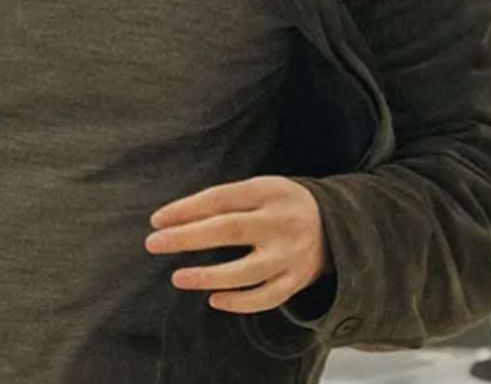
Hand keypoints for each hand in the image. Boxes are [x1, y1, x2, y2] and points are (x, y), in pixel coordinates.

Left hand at [145, 175, 328, 314]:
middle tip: (153, 243)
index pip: (220, 199)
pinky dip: (238, 302)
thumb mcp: (259, 189)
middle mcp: (281, 222)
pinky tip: (213, 298)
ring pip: (246, 271)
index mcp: (268, 192)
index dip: (185, 210)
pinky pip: (266, 298)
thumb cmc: (281, 205)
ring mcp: (291, 254)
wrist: (337, 224)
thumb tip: (174, 221)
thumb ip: (225, 201)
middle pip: (229, 231)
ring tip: (177, 277)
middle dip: (187, 237)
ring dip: (208, 276)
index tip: (156, 220)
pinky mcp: (298, 280)